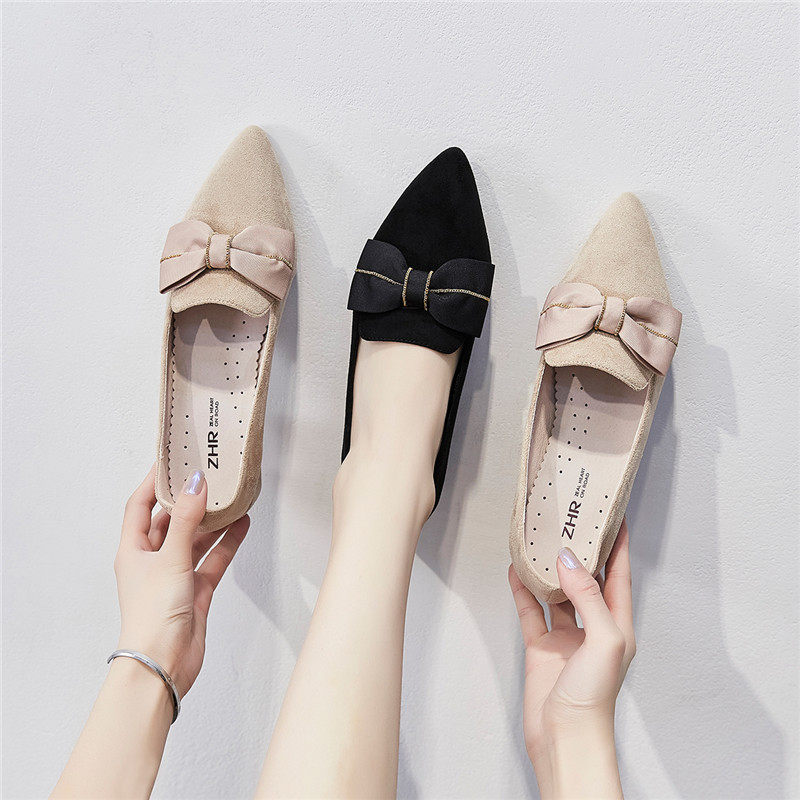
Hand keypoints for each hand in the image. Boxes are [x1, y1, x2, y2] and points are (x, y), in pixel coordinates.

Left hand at [114, 465, 248, 696]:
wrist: (163, 664)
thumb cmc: (153, 615)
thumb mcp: (170, 558)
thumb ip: (185, 519)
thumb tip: (195, 483)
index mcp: (133, 550)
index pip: (139, 505)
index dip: (153, 482)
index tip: (171, 460)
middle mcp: (152, 560)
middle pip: (170, 520)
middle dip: (189, 500)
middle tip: (208, 475)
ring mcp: (175, 575)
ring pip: (195, 539)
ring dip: (212, 521)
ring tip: (231, 497)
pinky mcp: (195, 591)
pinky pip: (213, 560)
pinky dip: (226, 544)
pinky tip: (241, 526)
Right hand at [509, 520, 634, 797]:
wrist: (565, 736)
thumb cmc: (595, 698)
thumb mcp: (603, 640)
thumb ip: (587, 597)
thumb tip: (567, 560)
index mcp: (618, 624)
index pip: (619, 574)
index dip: (618, 545)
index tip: (613, 515)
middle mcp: (593, 626)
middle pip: (586, 578)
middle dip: (580, 550)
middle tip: (570, 521)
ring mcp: (566, 636)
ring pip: (556, 591)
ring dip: (548, 568)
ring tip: (539, 541)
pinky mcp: (542, 646)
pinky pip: (531, 611)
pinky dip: (523, 591)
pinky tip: (516, 573)